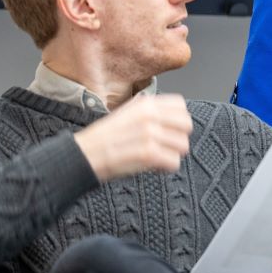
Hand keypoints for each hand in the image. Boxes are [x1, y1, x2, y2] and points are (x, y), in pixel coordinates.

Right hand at [74, 94, 192, 180]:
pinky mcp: (149, 154)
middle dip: (178, 138)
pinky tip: (155, 167)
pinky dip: (166, 168)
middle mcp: (150, 116)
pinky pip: (174, 162)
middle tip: (166, 146)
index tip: (171, 130)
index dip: (178, 120)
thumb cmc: (103, 138)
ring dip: (172, 154)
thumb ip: (148, 110)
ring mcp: (150, 134)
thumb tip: (170, 114)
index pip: (181, 106)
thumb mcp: (126, 113)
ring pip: (183, 145)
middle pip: (187, 126)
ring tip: (159, 157)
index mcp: (146, 104)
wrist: (84, 155)